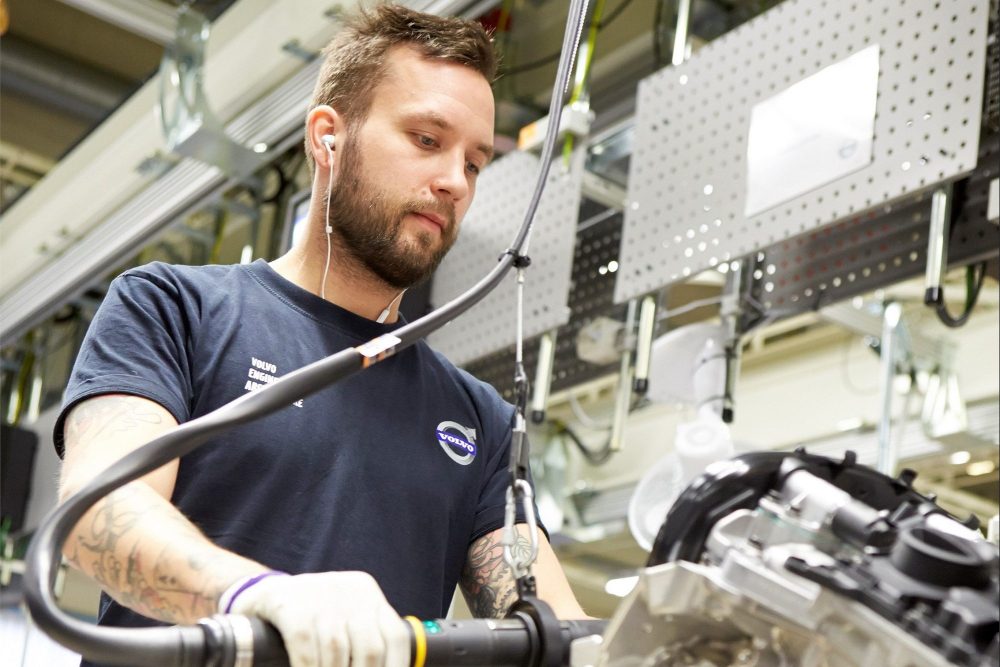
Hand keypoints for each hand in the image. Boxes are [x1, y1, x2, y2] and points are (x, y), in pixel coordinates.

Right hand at [230, 570, 409, 666]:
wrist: (259, 595)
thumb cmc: (308, 620)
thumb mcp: (341, 624)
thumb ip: (360, 645)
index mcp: (368, 595)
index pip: (395, 637)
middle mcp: (349, 591)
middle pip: (370, 648)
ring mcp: (318, 593)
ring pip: (337, 649)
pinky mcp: (288, 602)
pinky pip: (304, 644)